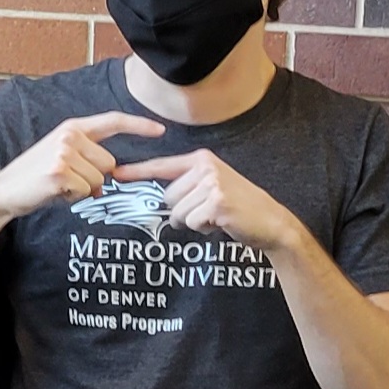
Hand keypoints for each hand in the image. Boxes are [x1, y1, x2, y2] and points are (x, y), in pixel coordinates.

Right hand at [0, 112, 165, 221]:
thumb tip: (109, 177)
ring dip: (83, 189)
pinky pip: (85, 191)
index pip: (112, 121)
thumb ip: (87, 158)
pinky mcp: (60, 171)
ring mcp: (64, 152)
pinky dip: (73, 197)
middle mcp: (69, 136)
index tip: (161, 129)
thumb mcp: (62, 157)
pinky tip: (54, 191)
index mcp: (72, 127)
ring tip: (59, 185)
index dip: (138, 125)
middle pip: (109, 163)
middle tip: (67, 180)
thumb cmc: (35, 177)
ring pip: (99, 180)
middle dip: (94, 178)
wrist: (5, 190)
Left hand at [112, 149, 300, 253]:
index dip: (137, 171)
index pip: (162, 166)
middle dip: (183, 211)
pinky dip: (203, 228)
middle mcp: (205, 167)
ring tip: (217, 216)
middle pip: (168, 196)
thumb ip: (189, 184)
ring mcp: (211, 183)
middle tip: (209, 211)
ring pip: (178, 212)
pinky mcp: (216, 202)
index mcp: (202, 160)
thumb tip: (160, 196)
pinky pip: (191, 222)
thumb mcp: (214, 186)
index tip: (116, 174)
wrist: (272, 222)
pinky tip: (222, 223)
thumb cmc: (239, 208)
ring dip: (194, 221)